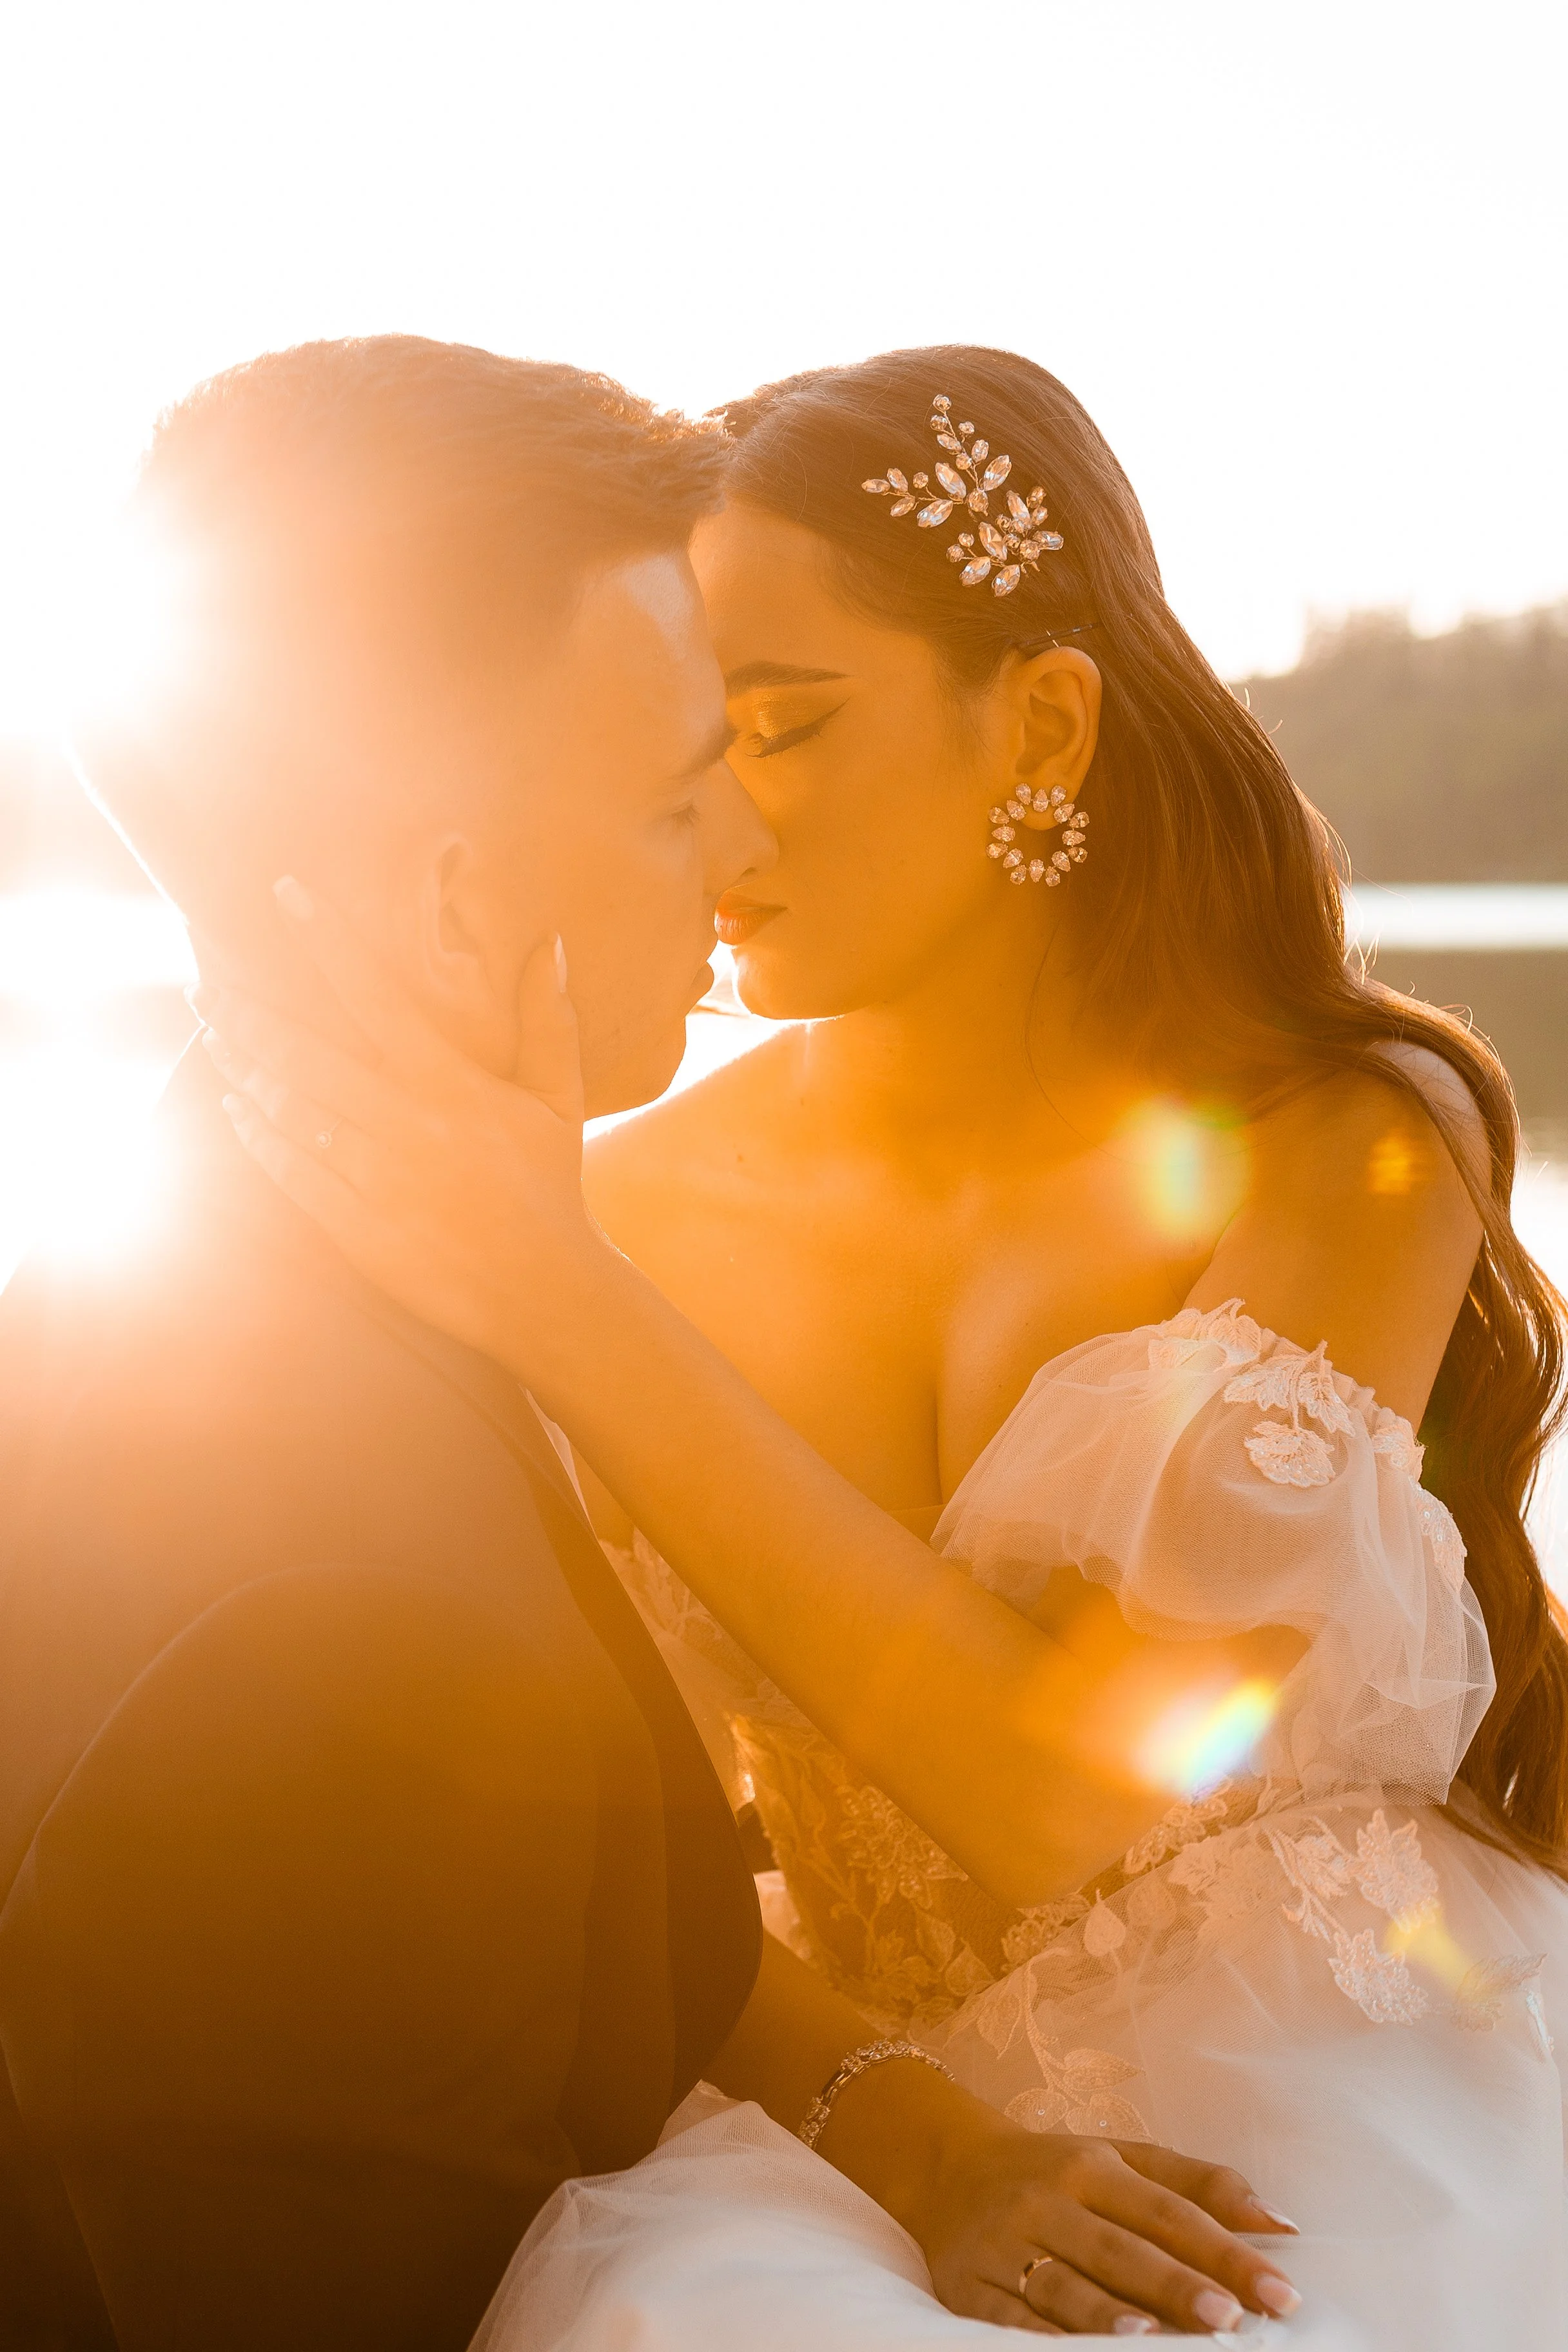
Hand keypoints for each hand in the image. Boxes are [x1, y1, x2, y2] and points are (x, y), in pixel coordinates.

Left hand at [196, 878, 600, 1372]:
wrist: (546, 1292)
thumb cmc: (551, 1189)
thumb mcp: (558, 1101)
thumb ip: (548, 1020)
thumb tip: (546, 944)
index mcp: (452, 1086)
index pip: (375, 995)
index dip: (327, 941)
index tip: (286, 894)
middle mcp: (406, 1126)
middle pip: (307, 1054)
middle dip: (248, 1013)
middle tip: (203, 981)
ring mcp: (376, 1179)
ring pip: (289, 1110)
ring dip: (242, 1069)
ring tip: (209, 1034)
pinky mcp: (357, 1228)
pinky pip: (291, 1172)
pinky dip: (257, 1136)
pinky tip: (234, 1107)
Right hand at [819, 2058, 1298, 2335]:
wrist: (946, 2167)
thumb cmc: (1056, 2170)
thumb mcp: (1123, 2160)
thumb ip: (1200, 2186)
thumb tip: (1280, 2224)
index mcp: (1093, 2166)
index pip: (1169, 2212)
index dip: (1225, 2251)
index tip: (1279, 2290)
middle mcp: (1048, 2201)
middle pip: (1121, 2249)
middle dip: (1177, 2285)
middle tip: (1230, 2318)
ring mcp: (1005, 2245)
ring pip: (1064, 2285)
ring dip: (1109, 2314)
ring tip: (1156, 2337)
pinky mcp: (967, 2286)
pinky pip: (1008, 2318)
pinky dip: (1039, 2338)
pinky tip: (1073, 2351)